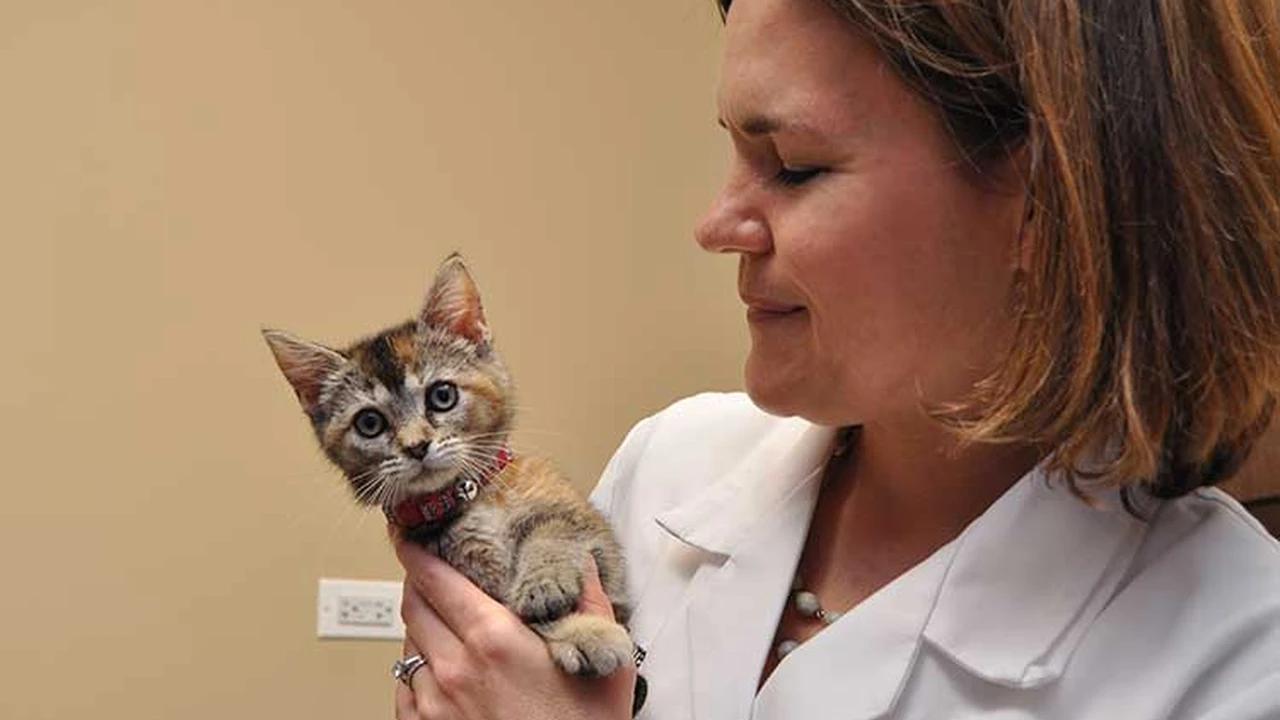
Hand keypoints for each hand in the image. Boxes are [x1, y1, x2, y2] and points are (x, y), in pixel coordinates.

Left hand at [392, 534, 634, 719]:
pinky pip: (403, 688)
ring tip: (446, 626)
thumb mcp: (605, 662)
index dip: (416, 552)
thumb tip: (583, 566)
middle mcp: (455, 667)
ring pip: (407, 644)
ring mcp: (434, 704)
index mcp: (494, 638)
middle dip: (418, 582)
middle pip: (412, 604)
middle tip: (431, 572)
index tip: (409, 536)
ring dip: (421, 628)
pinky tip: (440, 671)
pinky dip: (415, 671)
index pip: (435, 578)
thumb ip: (591, 605)